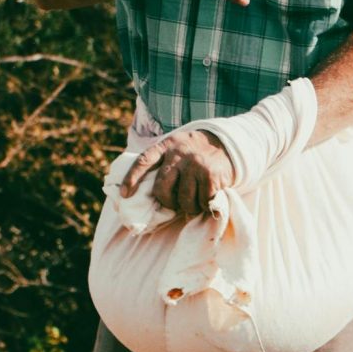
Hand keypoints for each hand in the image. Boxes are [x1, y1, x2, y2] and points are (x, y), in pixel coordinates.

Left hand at [119, 128, 234, 216]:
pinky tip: (207, 197)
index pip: (144, 161)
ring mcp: (195, 164)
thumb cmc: (194, 154)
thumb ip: (162, 162)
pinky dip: (204, 205)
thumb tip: (141, 191)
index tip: (125, 195)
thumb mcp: (176, 149)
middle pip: (162, 188)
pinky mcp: (210, 175)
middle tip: (175, 203)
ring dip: (189, 207)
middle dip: (167, 201)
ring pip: (183, 200)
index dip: (132, 178)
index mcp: (166, 146)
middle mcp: (179, 154)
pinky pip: (202, 201)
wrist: (227, 144)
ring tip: (194, 201)